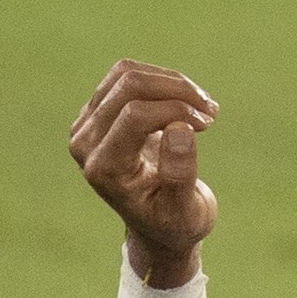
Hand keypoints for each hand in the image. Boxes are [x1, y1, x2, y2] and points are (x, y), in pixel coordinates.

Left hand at [68, 60, 217, 281]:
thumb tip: (179, 127)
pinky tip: (185, 101)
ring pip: (127, 73)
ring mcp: (86, 124)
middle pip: (129, 87)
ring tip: (202, 105)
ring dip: (171, 81)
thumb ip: (180, 175)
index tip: (208, 123)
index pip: (135, 115)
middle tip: (210, 110)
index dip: (177, 109)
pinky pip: (126, 74)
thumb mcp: (186, 211)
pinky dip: (162, 79)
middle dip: (177, 89)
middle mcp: (85, 144)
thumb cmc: (176, 222)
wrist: (159, 224)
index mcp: (104, 170)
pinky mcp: (96, 110)